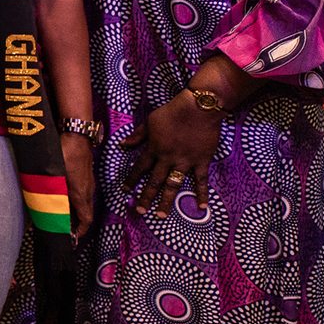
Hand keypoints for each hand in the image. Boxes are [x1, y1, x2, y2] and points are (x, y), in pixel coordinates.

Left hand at [60, 130, 98, 238]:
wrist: (76, 134)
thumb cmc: (65, 155)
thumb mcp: (55, 177)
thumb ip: (50, 193)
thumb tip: (44, 209)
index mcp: (82, 194)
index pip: (86, 219)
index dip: (79, 231)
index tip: (71, 238)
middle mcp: (88, 190)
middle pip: (84, 212)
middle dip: (74, 222)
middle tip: (61, 226)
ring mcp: (88, 180)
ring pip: (82, 201)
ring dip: (73, 210)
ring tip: (58, 213)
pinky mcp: (85, 173)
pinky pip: (81, 191)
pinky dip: (73, 198)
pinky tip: (61, 194)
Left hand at [119, 94, 221, 217]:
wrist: (198, 108)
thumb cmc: (172, 112)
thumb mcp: (150, 122)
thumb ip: (137, 136)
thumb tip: (122, 145)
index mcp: (154, 149)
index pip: (140, 168)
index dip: (132, 180)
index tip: (125, 190)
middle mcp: (167, 159)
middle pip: (154, 181)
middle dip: (145, 197)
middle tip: (139, 211)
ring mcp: (185, 162)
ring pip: (173, 185)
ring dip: (166, 201)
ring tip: (161, 215)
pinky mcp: (201, 161)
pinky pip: (201, 181)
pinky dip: (201, 194)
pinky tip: (201, 207)